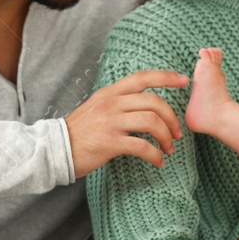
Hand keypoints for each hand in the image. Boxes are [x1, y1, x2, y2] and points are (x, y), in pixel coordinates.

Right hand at [66, 69, 190, 177]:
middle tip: (177, 132)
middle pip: (153, 102)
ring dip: (166, 136)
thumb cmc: (78, 132)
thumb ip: (117, 103)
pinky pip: (142, 147)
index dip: (165, 77)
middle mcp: (111, 103)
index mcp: (109, 93)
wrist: (54, 149)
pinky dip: (155, 155)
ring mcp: (110, 123)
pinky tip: (158, 161)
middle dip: (171, 117)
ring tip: (169, 149)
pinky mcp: (110, 143)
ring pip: (151, 122)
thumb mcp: (96, 107)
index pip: (142, 78)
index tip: (184, 80)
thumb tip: (142, 106)